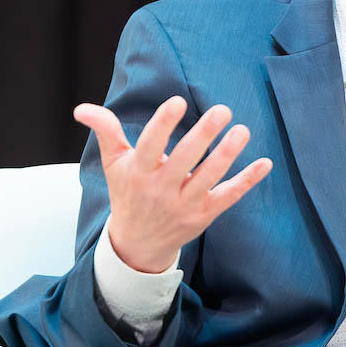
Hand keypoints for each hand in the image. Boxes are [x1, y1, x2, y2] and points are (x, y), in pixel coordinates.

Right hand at [74, 96, 272, 272]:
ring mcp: (184, 205)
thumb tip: (81, 108)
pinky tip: (264, 163)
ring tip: (242, 130)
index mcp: (137, 173)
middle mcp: (160, 190)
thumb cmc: (128, 193)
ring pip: (209, 178)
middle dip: (203, 135)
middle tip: (222, 110)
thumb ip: (105, 131)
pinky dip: (247, 181)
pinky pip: (228, 197)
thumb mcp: (114, 163)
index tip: (177, 101)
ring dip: (227, 155)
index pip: (149, 145)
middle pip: (184, 160)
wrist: (137, 245)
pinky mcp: (204, 216)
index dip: (162, 124)